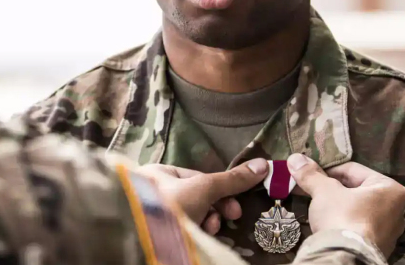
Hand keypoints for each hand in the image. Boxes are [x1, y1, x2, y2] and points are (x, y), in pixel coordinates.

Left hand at [139, 159, 267, 234]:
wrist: (140, 239)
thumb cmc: (170, 204)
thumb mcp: (204, 188)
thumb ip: (232, 179)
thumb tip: (264, 165)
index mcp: (160, 173)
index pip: (198, 179)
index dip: (220, 192)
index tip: (234, 209)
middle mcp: (153, 192)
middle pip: (195, 199)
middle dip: (214, 210)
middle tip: (227, 221)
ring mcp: (153, 215)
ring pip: (189, 216)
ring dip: (205, 223)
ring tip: (209, 231)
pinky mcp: (155, 234)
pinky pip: (179, 229)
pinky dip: (192, 233)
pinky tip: (198, 238)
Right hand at [288, 153, 404, 257]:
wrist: (346, 258)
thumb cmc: (342, 217)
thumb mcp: (324, 191)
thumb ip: (311, 174)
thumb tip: (295, 158)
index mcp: (390, 189)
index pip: (353, 170)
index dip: (328, 171)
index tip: (312, 176)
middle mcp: (396, 209)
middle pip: (357, 190)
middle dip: (334, 189)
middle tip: (313, 190)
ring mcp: (389, 232)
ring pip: (358, 209)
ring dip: (339, 206)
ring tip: (319, 207)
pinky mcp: (378, 247)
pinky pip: (359, 227)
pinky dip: (345, 222)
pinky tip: (330, 225)